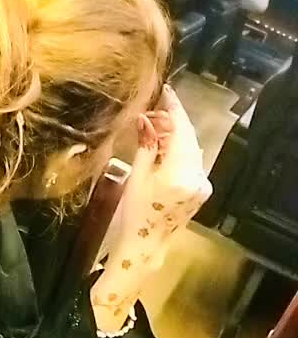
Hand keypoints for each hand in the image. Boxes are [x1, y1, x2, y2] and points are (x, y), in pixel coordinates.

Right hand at [114, 85, 211, 244]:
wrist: (147, 245)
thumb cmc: (135, 214)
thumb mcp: (136, 177)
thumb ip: (145, 145)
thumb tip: (145, 118)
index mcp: (178, 174)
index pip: (181, 130)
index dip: (173, 109)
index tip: (166, 92)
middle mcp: (196, 177)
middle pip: (189, 137)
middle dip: (172, 122)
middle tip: (152, 114)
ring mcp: (202, 184)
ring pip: (192, 148)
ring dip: (176, 136)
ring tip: (154, 132)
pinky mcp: (202, 189)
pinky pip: (193, 161)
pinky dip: (180, 151)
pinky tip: (164, 150)